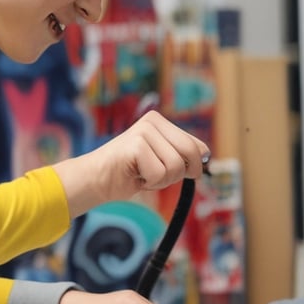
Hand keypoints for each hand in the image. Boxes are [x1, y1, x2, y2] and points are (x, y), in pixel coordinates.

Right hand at [53, 111, 209, 218]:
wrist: (96, 180)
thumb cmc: (129, 172)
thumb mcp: (161, 160)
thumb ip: (181, 155)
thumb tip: (206, 155)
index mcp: (160, 121)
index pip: (196, 145)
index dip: (195, 165)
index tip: (188, 174)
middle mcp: (152, 121)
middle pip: (190, 153)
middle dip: (178, 173)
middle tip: (157, 175)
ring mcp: (144, 131)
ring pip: (175, 166)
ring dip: (161, 180)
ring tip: (143, 174)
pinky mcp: (137, 145)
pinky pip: (160, 174)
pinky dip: (150, 182)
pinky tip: (135, 176)